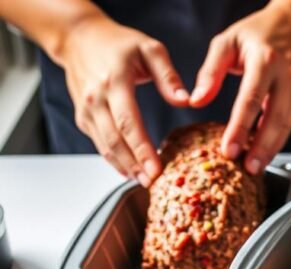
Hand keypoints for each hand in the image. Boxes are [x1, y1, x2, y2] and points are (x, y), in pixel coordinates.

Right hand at [57, 14, 188, 185]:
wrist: (79, 39)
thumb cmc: (119, 44)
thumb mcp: (150, 48)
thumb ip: (168, 75)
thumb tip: (186, 100)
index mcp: (114, 81)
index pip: (128, 121)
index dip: (142, 148)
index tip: (157, 168)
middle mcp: (96, 98)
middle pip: (114, 139)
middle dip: (134, 165)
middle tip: (152, 183)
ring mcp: (86, 110)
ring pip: (104, 145)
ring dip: (123, 166)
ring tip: (143, 182)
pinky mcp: (83, 117)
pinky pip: (99, 143)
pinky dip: (113, 159)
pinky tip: (129, 169)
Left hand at [190, 3, 290, 173]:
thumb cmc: (259, 33)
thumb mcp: (227, 42)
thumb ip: (210, 72)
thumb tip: (196, 101)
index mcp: (266, 61)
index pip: (251, 100)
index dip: (240, 128)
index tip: (229, 149)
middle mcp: (288, 78)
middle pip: (275, 120)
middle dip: (261, 148)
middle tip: (246, 168)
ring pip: (286, 128)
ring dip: (271, 150)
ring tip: (254, 167)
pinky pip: (288, 125)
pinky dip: (275, 141)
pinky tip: (261, 151)